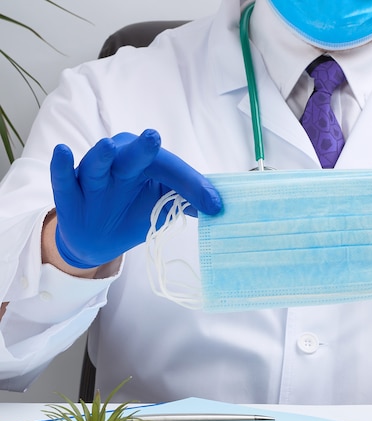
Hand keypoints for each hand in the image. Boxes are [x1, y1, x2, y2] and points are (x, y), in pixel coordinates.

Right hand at [50, 129, 221, 268]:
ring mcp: (92, 178)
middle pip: (133, 155)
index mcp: (148, 165)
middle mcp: (120, 164)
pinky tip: (62, 152)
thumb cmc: (134, 213)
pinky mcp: (69, 194)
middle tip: (154, 138)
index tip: (214, 205)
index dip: (192, 185)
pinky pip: (62, 180)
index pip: (171, 170)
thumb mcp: (164, 208)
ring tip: (108, 146)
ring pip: (97, 164)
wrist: (98, 239)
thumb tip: (220, 205)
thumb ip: (188, 201)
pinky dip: (60, 167)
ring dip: (101, 156)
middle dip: (143, 148)